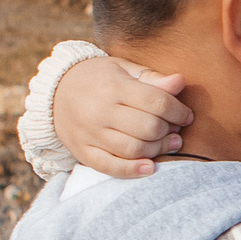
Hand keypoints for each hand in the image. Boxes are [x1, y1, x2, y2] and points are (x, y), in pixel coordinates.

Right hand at [54, 55, 194, 177]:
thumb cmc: (98, 78)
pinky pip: (109, 166)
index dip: (179, 111)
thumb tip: (180, 82)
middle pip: (148, 128)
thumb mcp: (123, 69)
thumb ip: (152, 78)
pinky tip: (150, 167)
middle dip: (170, 131)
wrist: (54, 93)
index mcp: (114, 86)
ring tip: (169, 144)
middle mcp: (100, 111)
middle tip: (177, 130)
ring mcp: (90, 133)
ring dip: (158, 150)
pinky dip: (132, 170)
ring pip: (133, 149)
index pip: (156, 102)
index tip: (186, 115)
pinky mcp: (83, 151)